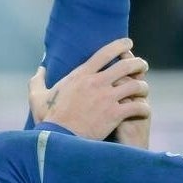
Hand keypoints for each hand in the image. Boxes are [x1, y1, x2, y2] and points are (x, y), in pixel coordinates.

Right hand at [28, 38, 149, 140]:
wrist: (57, 139)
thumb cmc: (47, 119)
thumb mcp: (38, 97)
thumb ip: (38, 80)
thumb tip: (40, 68)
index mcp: (81, 75)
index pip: (105, 52)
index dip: (120, 45)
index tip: (129, 43)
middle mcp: (96, 82)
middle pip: (126, 65)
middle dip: (138, 63)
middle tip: (143, 66)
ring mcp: (107, 98)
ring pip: (136, 85)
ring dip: (143, 87)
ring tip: (143, 91)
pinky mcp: (113, 114)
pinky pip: (137, 107)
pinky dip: (143, 108)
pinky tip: (144, 110)